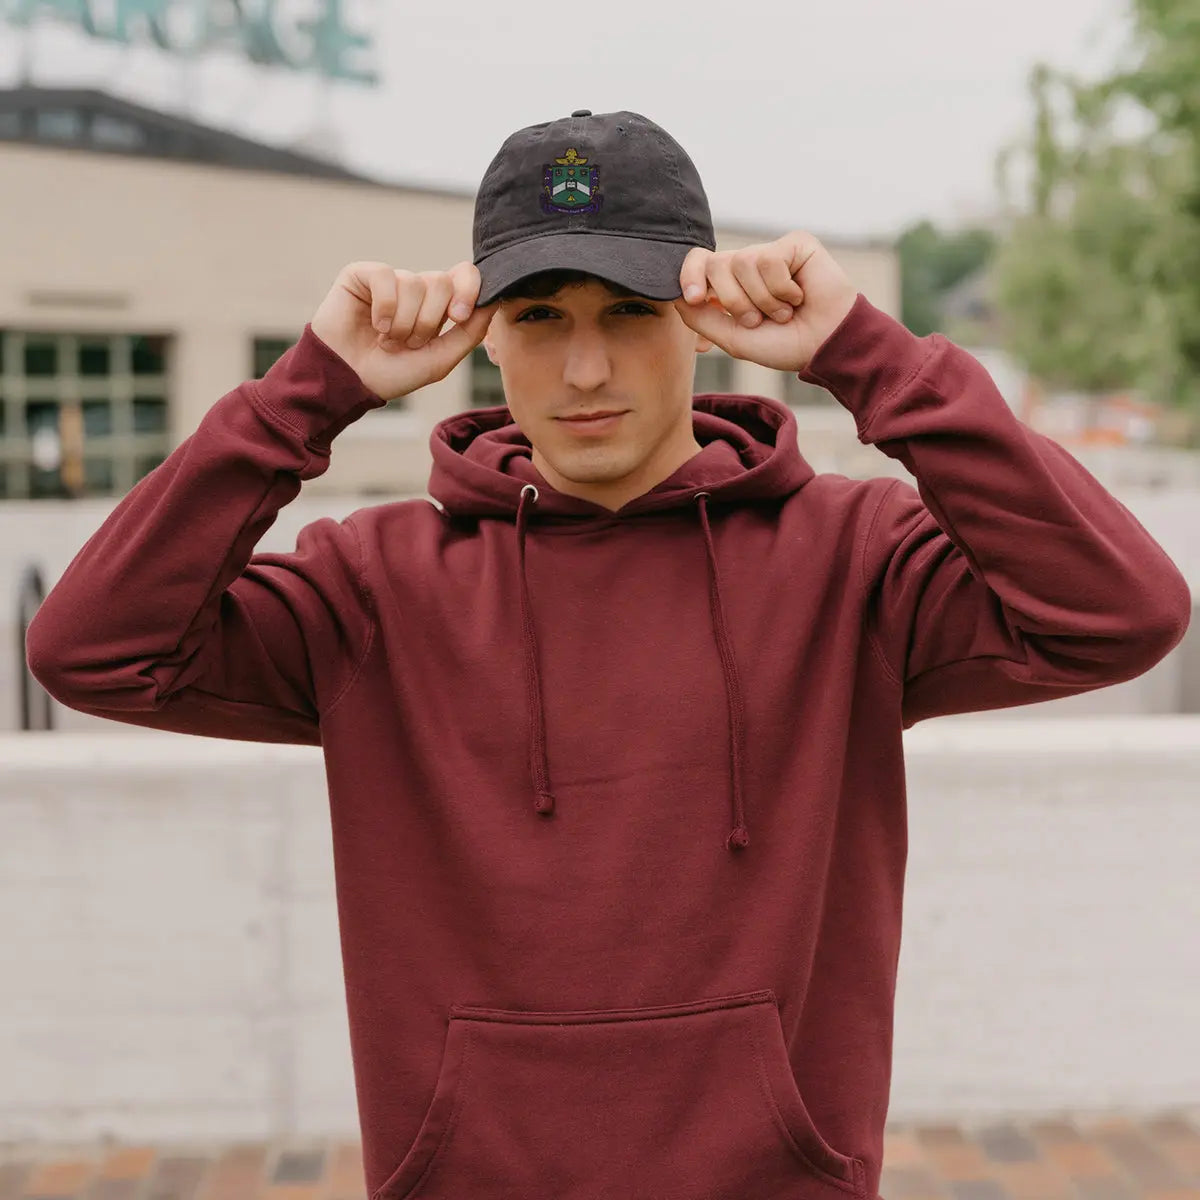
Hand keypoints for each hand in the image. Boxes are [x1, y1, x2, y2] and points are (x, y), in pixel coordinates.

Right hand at [310, 261, 497, 400]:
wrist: (349, 381)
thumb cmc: (392, 374)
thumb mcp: (440, 360)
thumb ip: (470, 332)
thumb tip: (495, 301)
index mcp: (437, 305)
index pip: (464, 275)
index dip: (468, 289)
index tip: (459, 315)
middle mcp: (415, 289)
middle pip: (441, 281)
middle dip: (428, 321)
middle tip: (409, 343)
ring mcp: (389, 279)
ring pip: (414, 282)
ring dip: (403, 322)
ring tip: (387, 340)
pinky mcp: (362, 275)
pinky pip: (386, 276)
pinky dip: (384, 308)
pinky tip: (373, 325)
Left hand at [672, 232, 857, 373]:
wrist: (825, 346)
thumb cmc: (785, 345)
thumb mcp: (735, 339)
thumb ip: (702, 319)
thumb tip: (676, 297)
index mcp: (731, 285)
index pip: (698, 263)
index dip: (690, 275)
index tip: (696, 297)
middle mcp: (748, 265)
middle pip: (716, 263)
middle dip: (734, 300)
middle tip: (757, 320)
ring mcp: (771, 252)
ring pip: (744, 261)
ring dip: (762, 299)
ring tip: (783, 312)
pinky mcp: (795, 244)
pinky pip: (770, 259)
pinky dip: (782, 288)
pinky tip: (799, 296)